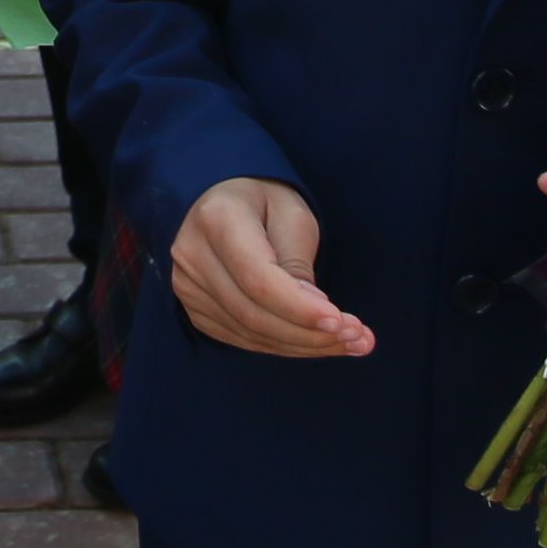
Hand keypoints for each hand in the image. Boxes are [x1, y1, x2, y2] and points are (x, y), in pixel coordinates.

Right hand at [171, 177, 372, 358]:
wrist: (226, 201)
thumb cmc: (266, 203)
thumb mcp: (293, 215)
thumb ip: (299, 263)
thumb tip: (315, 316)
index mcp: (217, 218)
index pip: (258, 279)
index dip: (299, 308)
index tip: (341, 321)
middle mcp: (192, 254)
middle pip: (253, 313)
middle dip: (310, 333)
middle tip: (359, 339)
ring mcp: (187, 286)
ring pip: (250, 333)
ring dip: (304, 345)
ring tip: (350, 343)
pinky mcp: (195, 309)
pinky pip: (243, 339)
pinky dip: (284, 346)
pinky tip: (317, 343)